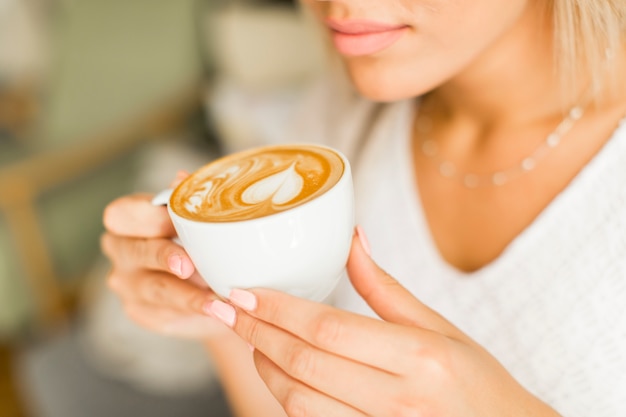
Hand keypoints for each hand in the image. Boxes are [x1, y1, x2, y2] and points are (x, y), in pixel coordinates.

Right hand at [101, 172, 225, 338]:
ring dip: (186, 295)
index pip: (122, 214)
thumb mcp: (197, 218)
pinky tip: (216, 312)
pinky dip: (193, 313)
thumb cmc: (199, 239)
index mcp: (126, 220)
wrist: (210, 282)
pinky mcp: (143, 313)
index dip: (148, 217)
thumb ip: (189, 199)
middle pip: (134, 252)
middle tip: (189, 265)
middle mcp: (121, 252)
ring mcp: (128, 286)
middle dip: (164, 256)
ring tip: (217, 302)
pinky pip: (166, 314)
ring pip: (153, 289)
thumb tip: (183, 177)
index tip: (176, 220)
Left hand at [209, 227, 559, 416]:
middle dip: (256, 333)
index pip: (328, 329)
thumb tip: (351, 239)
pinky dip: (284, 394)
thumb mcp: (440, 327)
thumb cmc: (478, 381)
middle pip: (305, 364)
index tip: (242, 291)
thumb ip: (386, 288)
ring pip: (298, 400)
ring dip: (263, 365)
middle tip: (226, 307)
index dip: (278, 310)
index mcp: (419, 357)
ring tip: (247, 335)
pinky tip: (274, 368)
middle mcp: (397, 399)